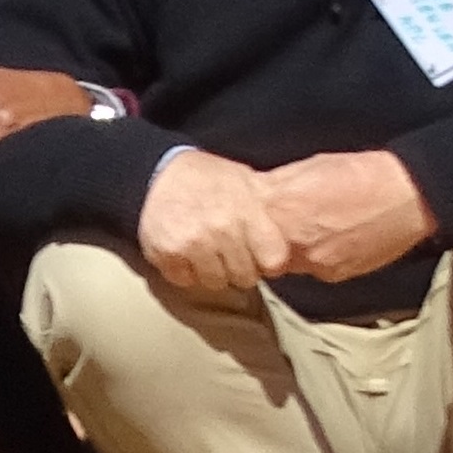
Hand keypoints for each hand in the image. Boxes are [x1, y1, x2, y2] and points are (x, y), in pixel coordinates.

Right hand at [137, 147, 291, 293]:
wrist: (157, 170)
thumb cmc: (209, 178)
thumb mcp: (246, 182)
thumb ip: (267, 211)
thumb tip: (295, 233)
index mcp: (247, 214)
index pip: (273, 263)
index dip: (268, 262)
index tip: (259, 255)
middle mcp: (221, 231)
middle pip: (245, 277)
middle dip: (240, 267)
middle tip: (229, 251)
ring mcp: (192, 244)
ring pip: (216, 282)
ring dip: (212, 271)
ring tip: (206, 251)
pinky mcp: (166, 253)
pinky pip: (184, 280)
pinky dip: (185, 270)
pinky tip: (185, 252)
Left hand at [259, 151, 437, 283]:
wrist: (409, 196)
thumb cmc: (360, 174)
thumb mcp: (307, 168)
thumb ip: (277, 187)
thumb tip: (257, 194)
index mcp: (281, 209)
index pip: (244, 229)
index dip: (247, 226)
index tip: (251, 220)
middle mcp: (294, 242)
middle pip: (261, 251)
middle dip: (265, 241)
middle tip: (280, 227)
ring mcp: (317, 262)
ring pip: (289, 263)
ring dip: (293, 251)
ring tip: (313, 230)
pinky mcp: (337, 274)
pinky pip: (315, 270)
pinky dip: (317, 258)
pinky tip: (332, 240)